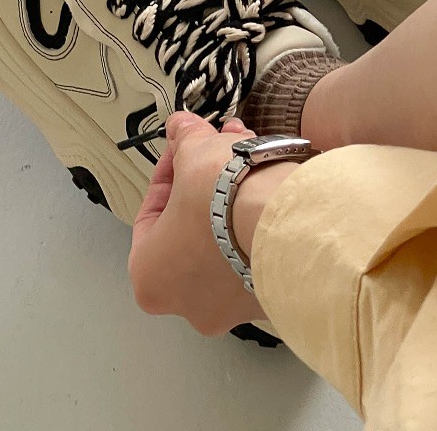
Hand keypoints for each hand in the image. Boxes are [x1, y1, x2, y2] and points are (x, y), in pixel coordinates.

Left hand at [128, 112, 296, 335]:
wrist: (286, 219)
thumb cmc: (227, 202)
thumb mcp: (193, 152)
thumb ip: (182, 139)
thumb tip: (182, 128)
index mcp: (150, 277)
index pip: (150, 217)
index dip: (167, 175)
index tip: (180, 155)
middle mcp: (188, 303)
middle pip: (191, 230)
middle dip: (204, 187)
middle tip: (215, 159)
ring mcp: (233, 308)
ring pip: (227, 240)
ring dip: (235, 199)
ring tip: (250, 161)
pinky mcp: (271, 299)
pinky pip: (259, 254)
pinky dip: (261, 222)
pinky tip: (270, 188)